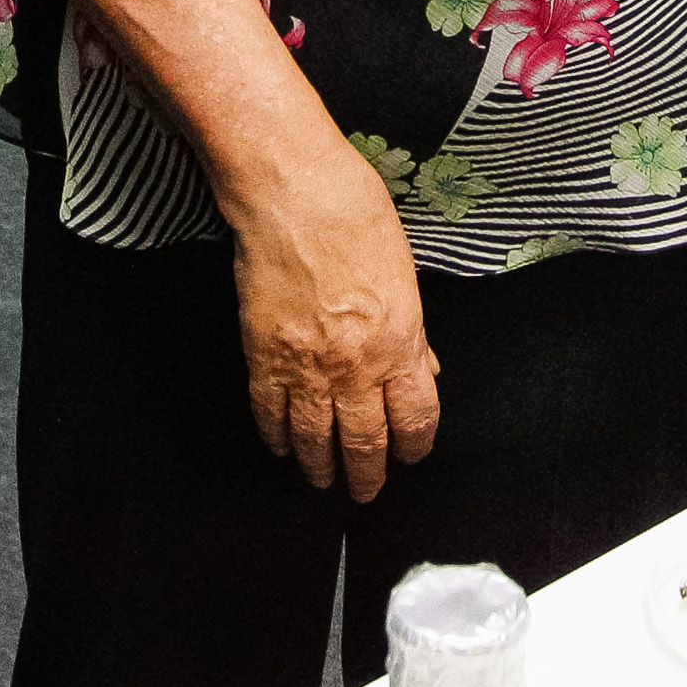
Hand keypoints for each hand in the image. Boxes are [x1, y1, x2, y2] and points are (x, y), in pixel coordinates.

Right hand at [221, 132, 441, 498]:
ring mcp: (306, 366)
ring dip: (320, 467)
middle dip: (367, 475)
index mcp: (400, 343)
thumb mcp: (404, 274)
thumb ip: (413, 332)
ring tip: (323, 479)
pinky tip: (280, 445)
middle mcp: (356, 366)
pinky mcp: (264, 356)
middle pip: (366, 442)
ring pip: (315, 439)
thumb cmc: (356, 217)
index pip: (416, 419)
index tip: (411, 454)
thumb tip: (422, 368)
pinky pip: (270, 412)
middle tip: (365, 491)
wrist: (294, 196)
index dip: (415, 446)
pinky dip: (275, 436)